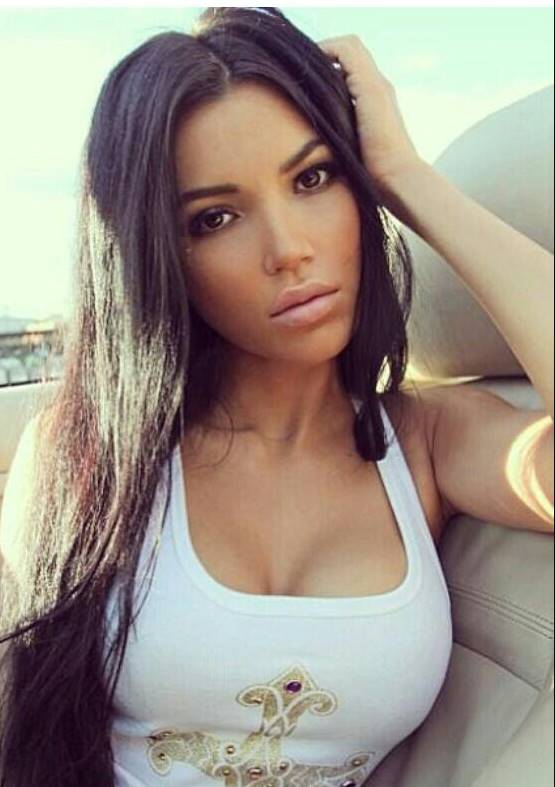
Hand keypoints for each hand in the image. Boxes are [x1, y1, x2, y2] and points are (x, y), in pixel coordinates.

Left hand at [318, 35, 422, 199]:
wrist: (396, 178)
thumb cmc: (374, 177)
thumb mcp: (352, 154)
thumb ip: (340, 142)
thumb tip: (313, 152)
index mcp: (376, 103)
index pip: (352, 72)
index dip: (329, 70)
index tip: (307, 84)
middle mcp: (379, 88)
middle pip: (350, 55)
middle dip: (324, 59)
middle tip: (301, 72)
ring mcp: (376, 85)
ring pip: (348, 47)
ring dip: (323, 52)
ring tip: (302, 67)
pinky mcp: (370, 86)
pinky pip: (345, 51)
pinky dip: (326, 51)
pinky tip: (308, 67)